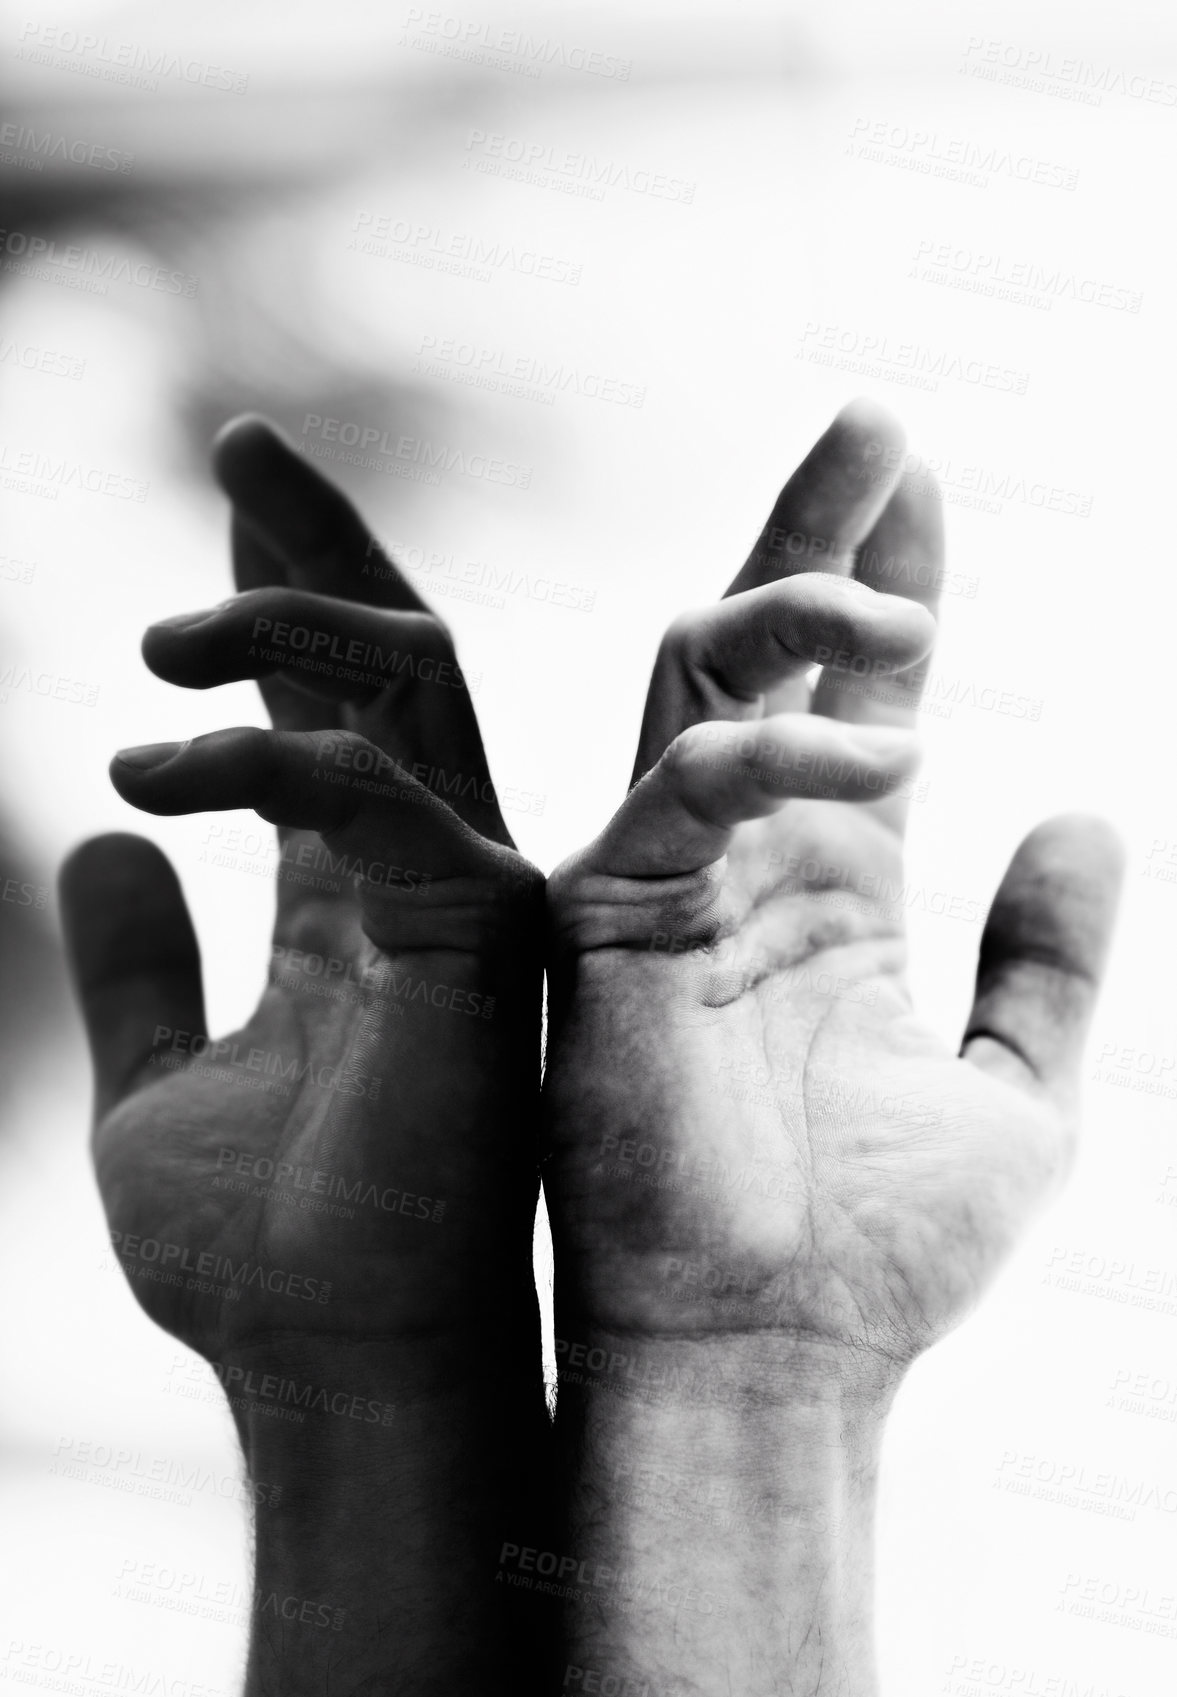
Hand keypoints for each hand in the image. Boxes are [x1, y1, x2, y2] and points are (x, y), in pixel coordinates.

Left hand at [61, 420, 542, 1369]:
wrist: (337, 1371)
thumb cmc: (265, 1257)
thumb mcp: (158, 1082)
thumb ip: (140, 961)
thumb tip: (96, 837)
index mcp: (366, 899)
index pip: (333, 711)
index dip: (277, 602)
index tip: (230, 488)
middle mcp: (436, 873)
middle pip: (398, 657)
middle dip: (317, 542)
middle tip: (243, 440)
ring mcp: (472, 892)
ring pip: (414, 685)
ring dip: (284, 618)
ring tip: (147, 641)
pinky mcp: (483, 931)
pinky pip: (376, 790)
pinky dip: (264, 758)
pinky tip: (146, 778)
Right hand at [543, 399, 1121, 1368]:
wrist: (770, 1362)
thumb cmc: (880, 1256)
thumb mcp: (1017, 1091)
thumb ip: (1050, 957)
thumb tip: (1093, 809)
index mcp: (828, 884)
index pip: (857, 697)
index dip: (894, 582)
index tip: (928, 475)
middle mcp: (739, 859)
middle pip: (767, 650)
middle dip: (818, 530)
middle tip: (876, 418)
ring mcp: (665, 879)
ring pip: (699, 678)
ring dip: (791, 592)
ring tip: (896, 558)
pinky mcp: (609, 921)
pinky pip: (681, 786)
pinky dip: (767, 746)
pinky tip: (873, 742)